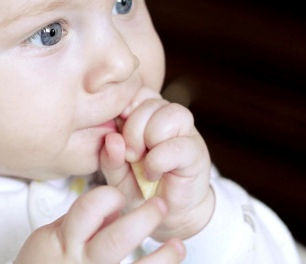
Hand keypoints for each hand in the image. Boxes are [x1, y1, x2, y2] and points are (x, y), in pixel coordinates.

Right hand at [15, 186, 184, 262]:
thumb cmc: (41, 263)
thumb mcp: (51, 236)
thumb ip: (82, 220)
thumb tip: (116, 206)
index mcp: (65, 241)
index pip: (89, 209)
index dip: (109, 196)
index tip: (120, 195)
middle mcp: (82, 262)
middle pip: (117, 238)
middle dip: (143, 219)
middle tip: (161, 206)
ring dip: (162, 258)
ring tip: (178, 246)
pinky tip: (168, 263)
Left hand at [100, 87, 214, 241]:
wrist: (170, 214)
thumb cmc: (140, 188)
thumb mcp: (116, 174)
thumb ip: (109, 158)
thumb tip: (111, 139)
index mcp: (146, 115)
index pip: (136, 91)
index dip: (124, 108)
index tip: (116, 130)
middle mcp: (167, 118)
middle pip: (149, 101)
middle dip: (132, 128)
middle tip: (129, 154)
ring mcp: (185, 133)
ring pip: (169, 113)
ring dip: (148, 137)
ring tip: (140, 160)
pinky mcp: (195, 152)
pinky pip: (176, 145)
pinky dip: (158, 161)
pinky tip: (152, 173)